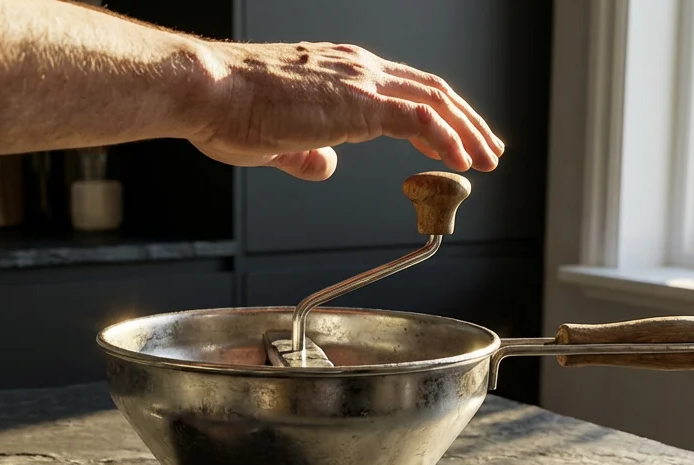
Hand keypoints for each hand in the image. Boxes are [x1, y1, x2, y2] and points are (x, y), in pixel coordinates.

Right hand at [188, 41, 504, 180]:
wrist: (206, 91)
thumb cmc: (227, 110)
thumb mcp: (276, 140)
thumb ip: (306, 153)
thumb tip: (327, 166)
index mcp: (339, 72)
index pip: (404, 89)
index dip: (437, 116)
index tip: (456, 141)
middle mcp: (356, 69)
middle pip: (430, 90)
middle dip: (466, 122)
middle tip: (488, 148)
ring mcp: (360, 82)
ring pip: (434, 101)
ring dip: (467, 131)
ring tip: (487, 157)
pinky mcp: (358, 103)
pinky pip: (418, 119)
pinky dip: (446, 138)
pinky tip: (461, 160)